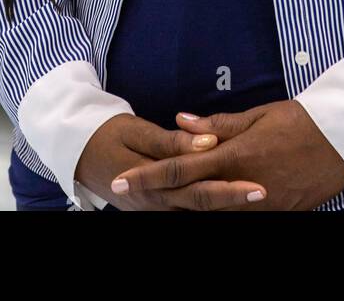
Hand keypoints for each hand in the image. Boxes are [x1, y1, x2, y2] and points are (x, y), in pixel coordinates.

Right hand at [77, 113, 267, 211]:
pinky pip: (186, 208)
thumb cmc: (108, 135)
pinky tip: (227, 197)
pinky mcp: (157, 205)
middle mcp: (157, 204)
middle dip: (235, 200)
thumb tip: (207, 142)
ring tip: (254, 196)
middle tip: (265, 192)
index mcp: (152, 185)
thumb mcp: (136, 131)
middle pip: (202, 205)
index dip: (229, 189)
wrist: (78, 153)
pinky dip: (207, 204)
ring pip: (195, 211)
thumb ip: (172, 142)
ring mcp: (156, 208)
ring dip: (223, 205)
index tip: (258, 186)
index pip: (198, 189)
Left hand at [110, 101, 343, 210]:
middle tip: (123, 194)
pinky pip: (238, 212)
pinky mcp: (275, 213)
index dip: (148, 177)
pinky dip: (218, 206)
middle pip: (190, 197)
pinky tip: (202, 203)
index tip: (122, 181)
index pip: (181, 169)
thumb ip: (217, 122)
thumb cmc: (301, 121)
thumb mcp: (258, 115)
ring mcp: (258, 204)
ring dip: (185, 203)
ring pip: (212, 208)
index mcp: (234, 156)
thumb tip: (181, 118)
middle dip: (155, 196)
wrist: (343, 143)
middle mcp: (241, 185)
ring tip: (154, 200)